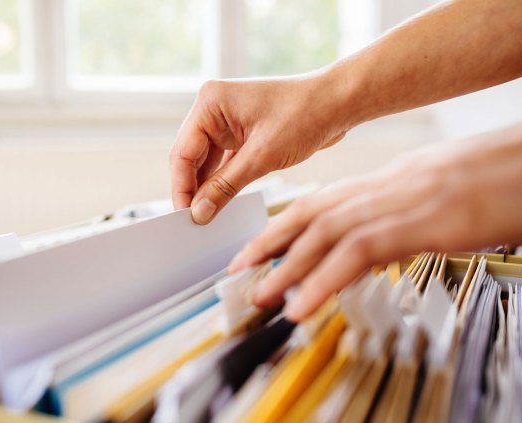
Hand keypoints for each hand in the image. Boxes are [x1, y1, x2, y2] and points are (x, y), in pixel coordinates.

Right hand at [169, 75, 351, 223]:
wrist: (339, 102)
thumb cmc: (305, 114)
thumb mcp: (262, 156)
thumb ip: (225, 186)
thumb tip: (199, 212)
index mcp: (211, 102)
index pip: (182, 152)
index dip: (182, 187)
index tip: (184, 215)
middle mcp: (214, 109)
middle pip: (191, 158)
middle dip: (193, 189)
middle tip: (195, 221)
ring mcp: (227, 121)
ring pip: (207, 162)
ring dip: (209, 187)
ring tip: (208, 216)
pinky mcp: (241, 133)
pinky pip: (224, 162)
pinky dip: (223, 181)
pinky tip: (222, 201)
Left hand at [229, 123, 521, 321]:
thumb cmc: (488, 179)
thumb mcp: (428, 195)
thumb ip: (393, 214)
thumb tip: (369, 239)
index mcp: (380, 183)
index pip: (318, 203)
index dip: (281, 226)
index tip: (257, 247)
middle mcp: (379, 189)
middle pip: (309, 214)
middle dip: (268, 243)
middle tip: (239, 270)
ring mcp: (395, 204)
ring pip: (323, 235)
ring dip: (286, 268)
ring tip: (260, 295)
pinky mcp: (417, 224)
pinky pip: (357, 254)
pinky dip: (323, 281)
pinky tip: (303, 304)